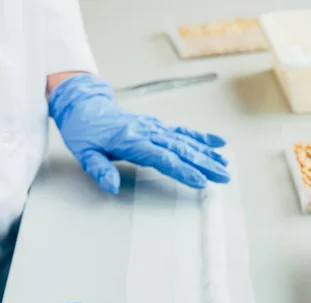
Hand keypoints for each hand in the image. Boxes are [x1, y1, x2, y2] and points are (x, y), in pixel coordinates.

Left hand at [48, 74, 229, 193]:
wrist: (83, 105)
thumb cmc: (84, 131)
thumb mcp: (84, 153)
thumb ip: (99, 169)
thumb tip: (111, 186)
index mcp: (131, 140)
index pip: (162, 158)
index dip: (182, 170)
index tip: (199, 181)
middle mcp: (147, 132)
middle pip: (181, 149)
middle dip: (204, 164)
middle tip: (222, 176)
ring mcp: (154, 128)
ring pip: (185, 141)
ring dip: (207, 154)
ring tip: (224, 165)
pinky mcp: (157, 126)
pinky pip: (182, 131)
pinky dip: (201, 137)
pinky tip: (217, 143)